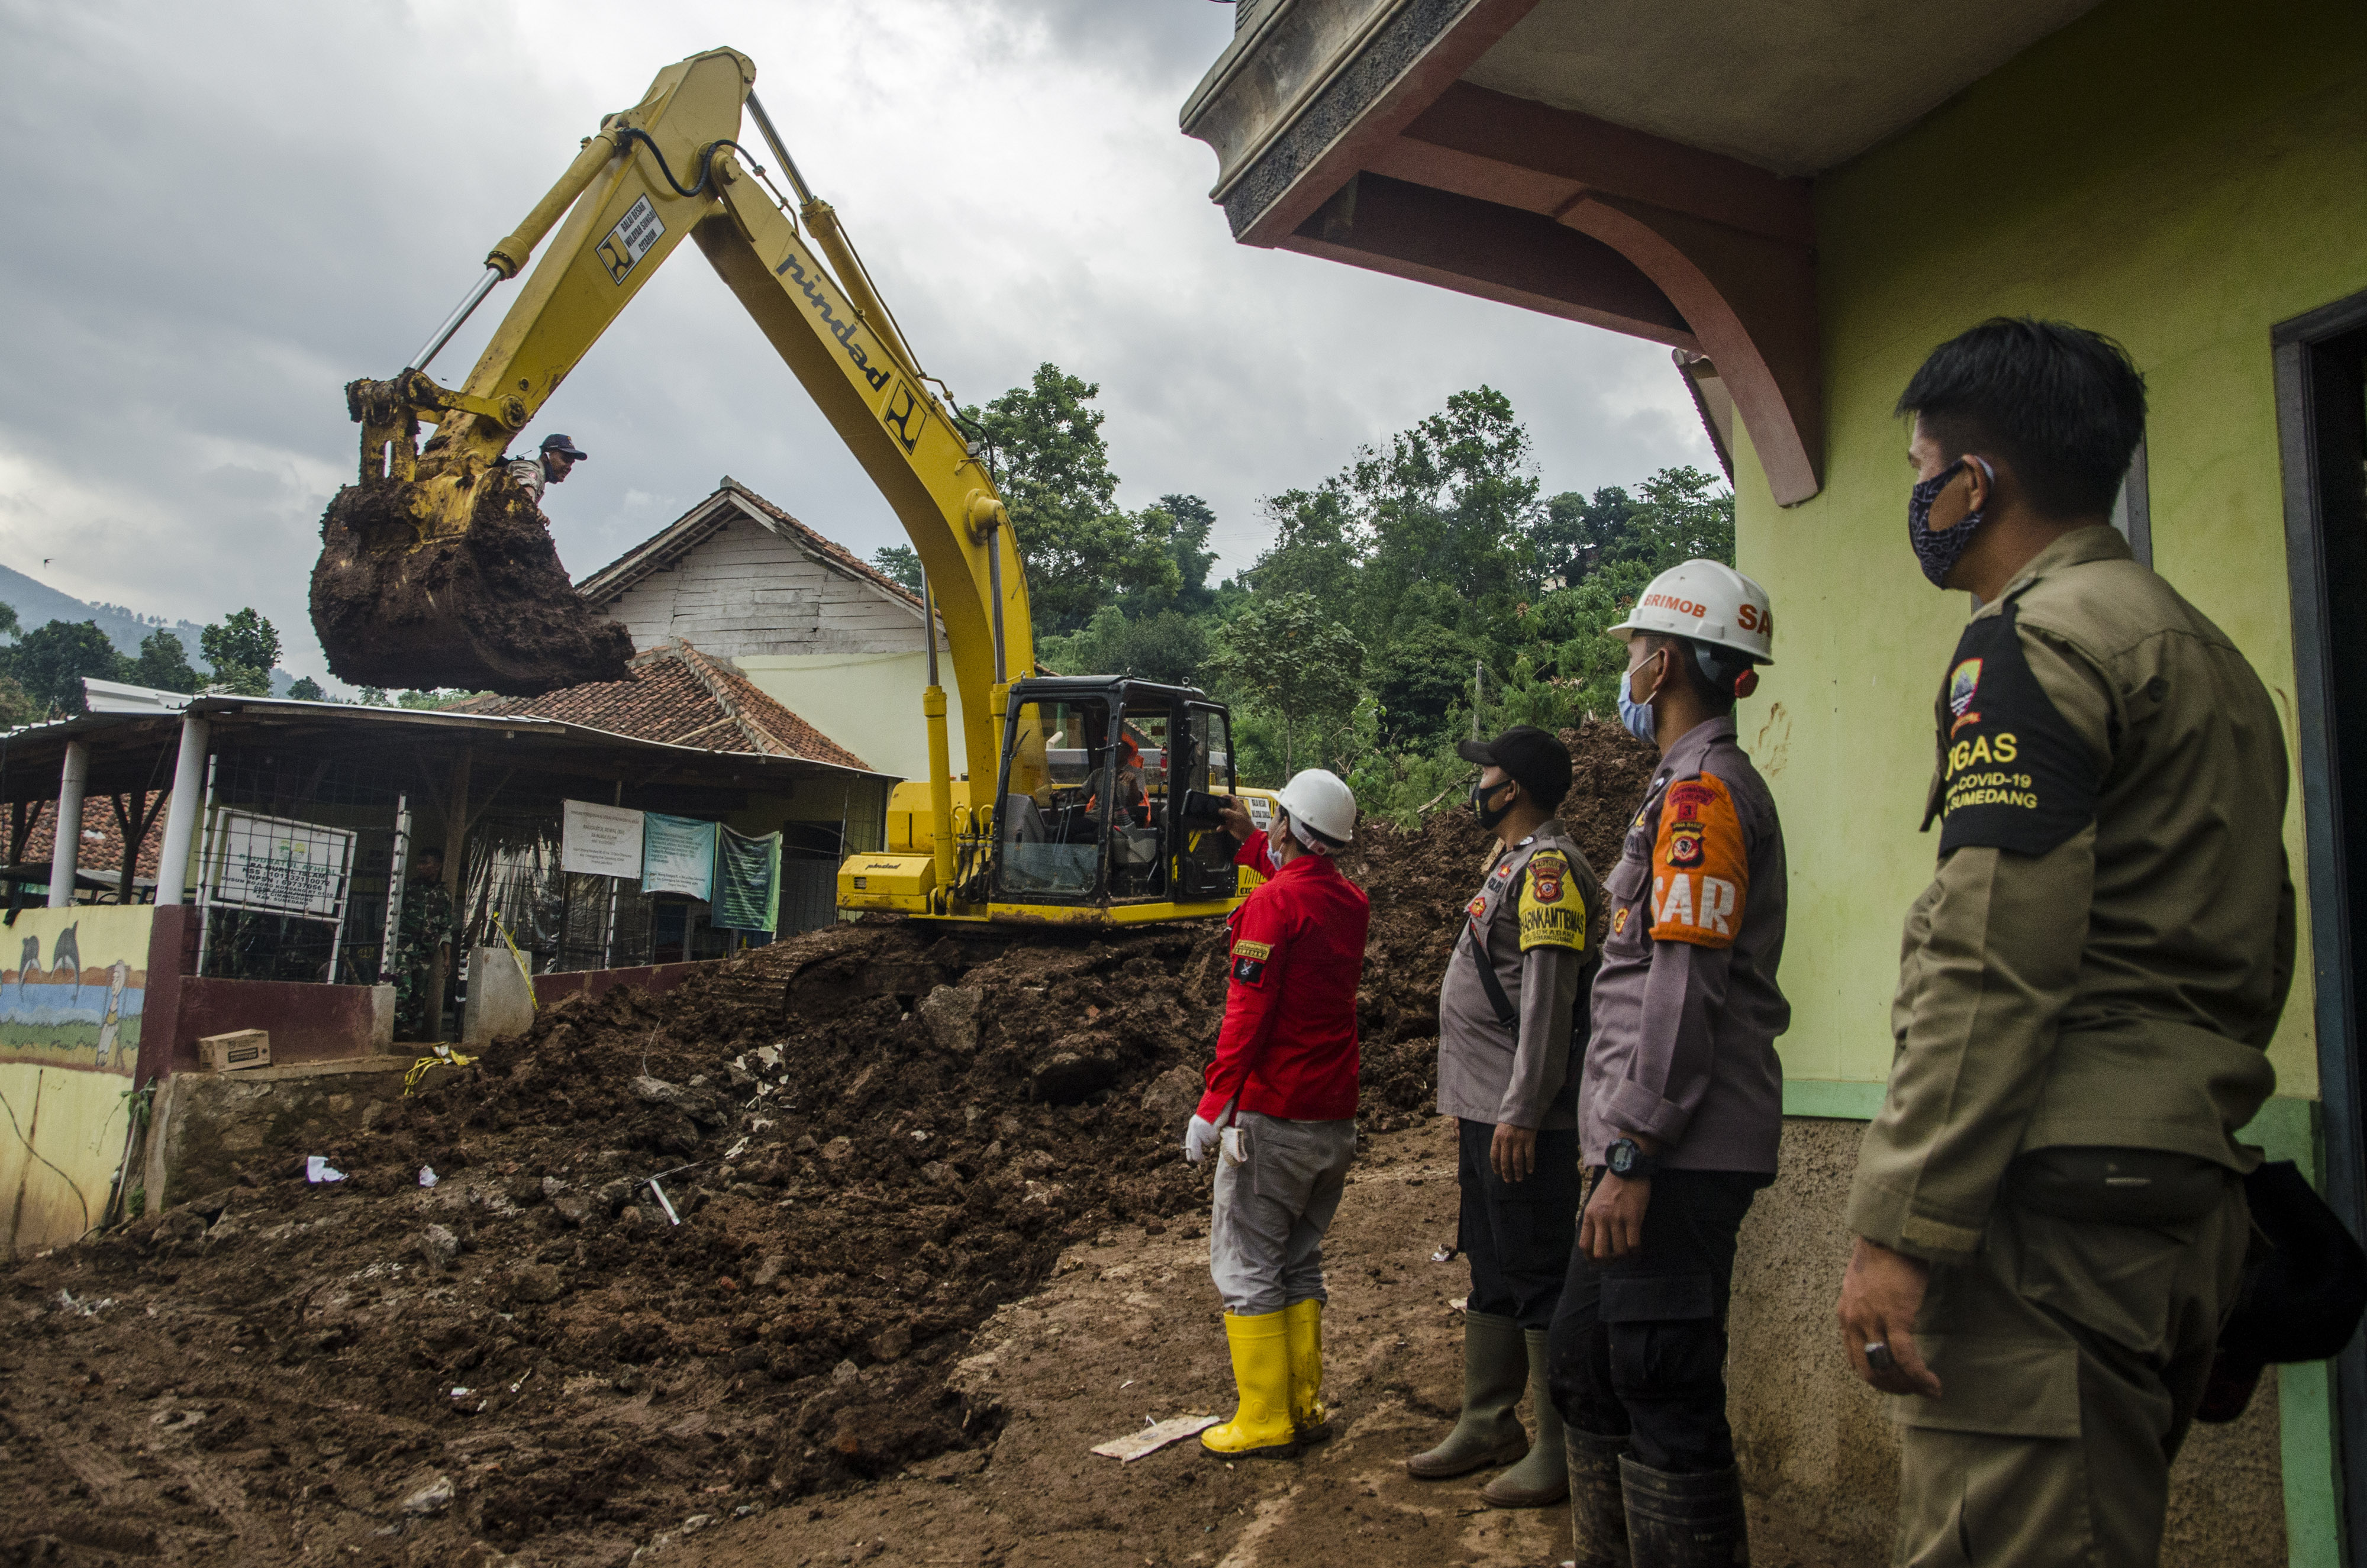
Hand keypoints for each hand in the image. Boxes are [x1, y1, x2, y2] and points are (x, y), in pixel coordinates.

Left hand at [1184, 1115, 1219, 1165]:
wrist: (1217, 1099)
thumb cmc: (1212, 1111)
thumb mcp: (1202, 1123)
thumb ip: (1199, 1134)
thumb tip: (1196, 1150)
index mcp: (1192, 1126)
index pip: (1188, 1142)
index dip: (1189, 1153)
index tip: (1190, 1160)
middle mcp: (1195, 1129)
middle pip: (1195, 1148)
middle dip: (1198, 1156)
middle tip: (1201, 1160)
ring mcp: (1203, 1129)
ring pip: (1209, 1143)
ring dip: (1214, 1139)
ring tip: (1216, 1128)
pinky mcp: (1211, 1129)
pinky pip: (1216, 1137)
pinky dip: (1219, 1134)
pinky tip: (1219, 1127)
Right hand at [1218, 801, 1253, 842]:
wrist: (1248, 836)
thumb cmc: (1247, 825)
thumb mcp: (1238, 817)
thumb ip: (1229, 813)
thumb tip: (1221, 810)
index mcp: (1238, 806)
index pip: (1231, 798)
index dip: (1226, 796)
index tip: (1219, 797)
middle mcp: (1234, 811)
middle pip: (1225, 806)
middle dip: (1220, 808)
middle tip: (1215, 809)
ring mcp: (1232, 817)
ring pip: (1223, 815)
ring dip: (1220, 818)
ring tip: (1216, 819)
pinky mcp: (1230, 824)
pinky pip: (1223, 824)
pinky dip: (1221, 826)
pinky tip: (1219, 828)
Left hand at [1489, 1123, 1536, 1183]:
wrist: (1523, 1107)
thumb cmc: (1510, 1119)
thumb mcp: (1500, 1128)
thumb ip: (1499, 1140)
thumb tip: (1499, 1156)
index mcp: (1497, 1137)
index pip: (1494, 1156)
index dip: (1496, 1166)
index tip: (1498, 1173)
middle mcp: (1506, 1140)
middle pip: (1505, 1161)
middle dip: (1507, 1173)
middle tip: (1509, 1181)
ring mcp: (1518, 1141)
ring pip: (1517, 1161)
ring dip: (1518, 1172)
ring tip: (1519, 1179)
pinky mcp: (1529, 1140)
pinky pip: (1529, 1155)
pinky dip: (1530, 1164)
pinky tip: (1530, 1171)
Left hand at [1580, 1171, 1649, 1260]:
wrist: (1627, 1169)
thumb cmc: (1611, 1187)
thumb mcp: (1595, 1202)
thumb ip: (1593, 1220)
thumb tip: (1595, 1242)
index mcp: (1590, 1215)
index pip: (1584, 1244)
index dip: (1590, 1258)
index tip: (1597, 1262)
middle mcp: (1601, 1218)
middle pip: (1601, 1253)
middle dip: (1608, 1262)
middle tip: (1614, 1261)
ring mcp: (1617, 1219)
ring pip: (1619, 1251)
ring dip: (1624, 1258)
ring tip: (1628, 1256)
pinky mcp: (1633, 1218)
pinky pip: (1634, 1244)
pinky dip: (1636, 1252)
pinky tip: (1637, 1252)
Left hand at [1836, 1236, 1942, 1397]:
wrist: (1891, 1236)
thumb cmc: (1883, 1259)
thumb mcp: (1864, 1287)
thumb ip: (1866, 1309)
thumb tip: (1880, 1327)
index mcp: (1845, 1316)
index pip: (1855, 1361)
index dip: (1877, 1379)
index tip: (1898, 1385)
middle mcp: (1853, 1322)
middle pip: (1869, 1371)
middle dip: (1894, 1388)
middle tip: (1915, 1392)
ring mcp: (1872, 1320)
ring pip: (1887, 1369)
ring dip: (1909, 1386)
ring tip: (1929, 1390)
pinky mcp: (1895, 1317)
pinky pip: (1905, 1357)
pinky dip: (1919, 1376)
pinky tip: (1933, 1383)